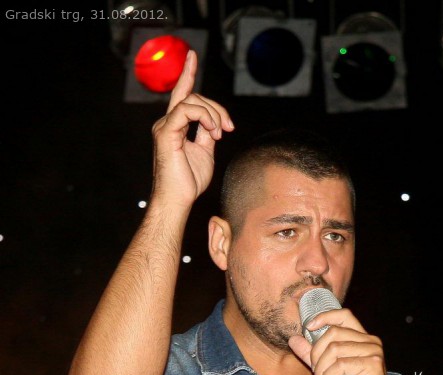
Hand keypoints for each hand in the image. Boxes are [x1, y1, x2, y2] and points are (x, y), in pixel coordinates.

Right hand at [150, 50, 234, 205]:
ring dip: (213, 114)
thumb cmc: (189, 183)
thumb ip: (208, 134)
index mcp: (175, 126)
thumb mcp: (205, 153)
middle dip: (217, 107)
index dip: (188, 74)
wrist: (177, 200)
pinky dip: (205, 117)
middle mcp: (167, 123)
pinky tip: (213, 131)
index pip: (182, 95)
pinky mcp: (166, 133)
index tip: (193, 56)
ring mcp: (164, 126)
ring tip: (219, 133)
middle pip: (193, 96)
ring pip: (192, 100)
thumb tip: (216, 124)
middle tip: (228, 128)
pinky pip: (187, 110)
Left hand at [288, 308, 392, 374]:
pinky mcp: (373, 364)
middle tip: (316, 374)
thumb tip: (293, 339)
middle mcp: (370, 341)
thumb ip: (312, 354)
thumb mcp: (327, 370)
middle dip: (317, 354)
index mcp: (361, 338)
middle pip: (333, 333)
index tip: (308, 327)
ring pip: (334, 349)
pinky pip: (341, 365)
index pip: (343, 315)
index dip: (325, 317)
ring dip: (322, 370)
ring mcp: (373, 351)